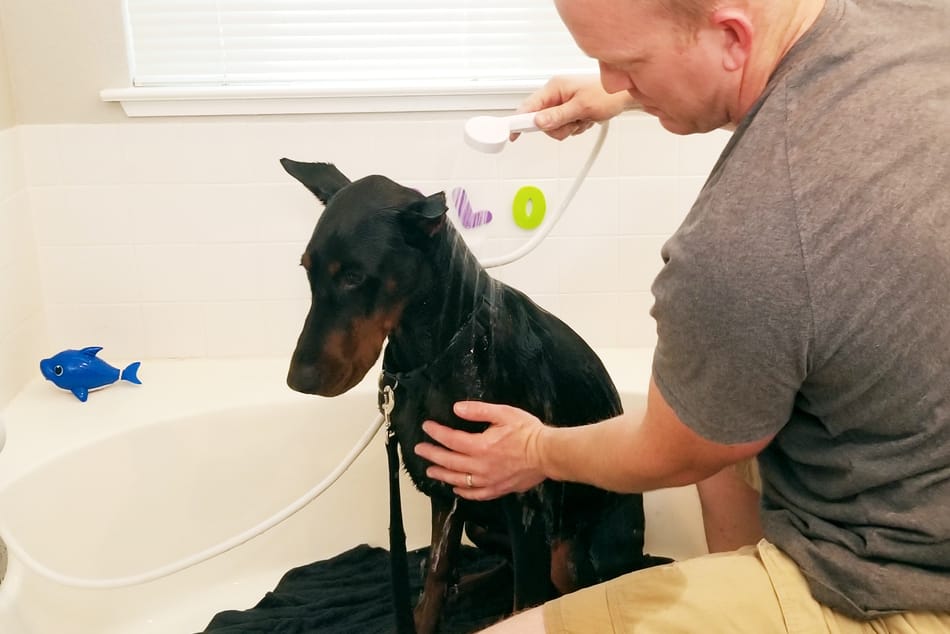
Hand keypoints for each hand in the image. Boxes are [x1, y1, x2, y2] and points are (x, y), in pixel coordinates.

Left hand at [414, 401, 547, 500]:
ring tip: (430, 470)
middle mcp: (480, 466)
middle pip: (449, 461)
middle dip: (432, 454)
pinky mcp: (497, 489)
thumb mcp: (504, 413)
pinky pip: (475, 494)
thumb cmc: (528, 432)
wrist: (548, 454)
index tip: (427, 427)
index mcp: (480, 446)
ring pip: (458, 480)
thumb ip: (479, 411)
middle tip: (419, 449)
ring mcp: (488, 480)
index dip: (436, 432)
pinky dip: (463, 492)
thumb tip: (457, 408)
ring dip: (442, 474)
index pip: (451, 439)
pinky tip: (456, 489)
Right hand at [512, 75, 636, 141]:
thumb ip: (558, 116)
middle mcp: (555, 94)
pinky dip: (575, 128)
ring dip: (569, 128)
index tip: (513, 134)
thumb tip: (538, 121)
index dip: (518, 121)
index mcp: (554, 88)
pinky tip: (586, 120)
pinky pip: (564, 127)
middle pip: (540, 121)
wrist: (625, 95)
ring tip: (583, 119)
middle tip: (573, 123)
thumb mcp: (582, 107)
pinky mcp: (569, 111)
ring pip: (553, 127)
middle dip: (557, 128)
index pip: (528, 106)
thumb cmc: (607, 94)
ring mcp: (562, 103)